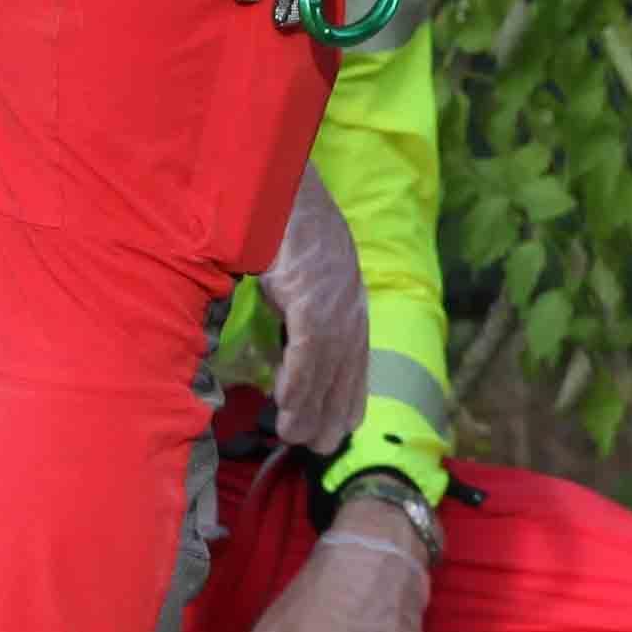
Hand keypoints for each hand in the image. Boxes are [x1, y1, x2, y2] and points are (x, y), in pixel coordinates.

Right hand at [259, 168, 366, 456]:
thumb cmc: (281, 227)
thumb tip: (289, 335)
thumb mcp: (300, 273)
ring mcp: (333, 297)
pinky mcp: (311, 293)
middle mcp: (349, 301)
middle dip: (333, 412)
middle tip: (319, 447)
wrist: (276, 184)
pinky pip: (308, 348)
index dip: (348, 395)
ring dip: (309, 406)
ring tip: (294, 437)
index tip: (341, 428)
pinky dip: (299, 379)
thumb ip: (300, 306)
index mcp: (349, 297)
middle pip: (345, 369)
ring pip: (326, 367)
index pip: (355, 358)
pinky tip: (285, 402)